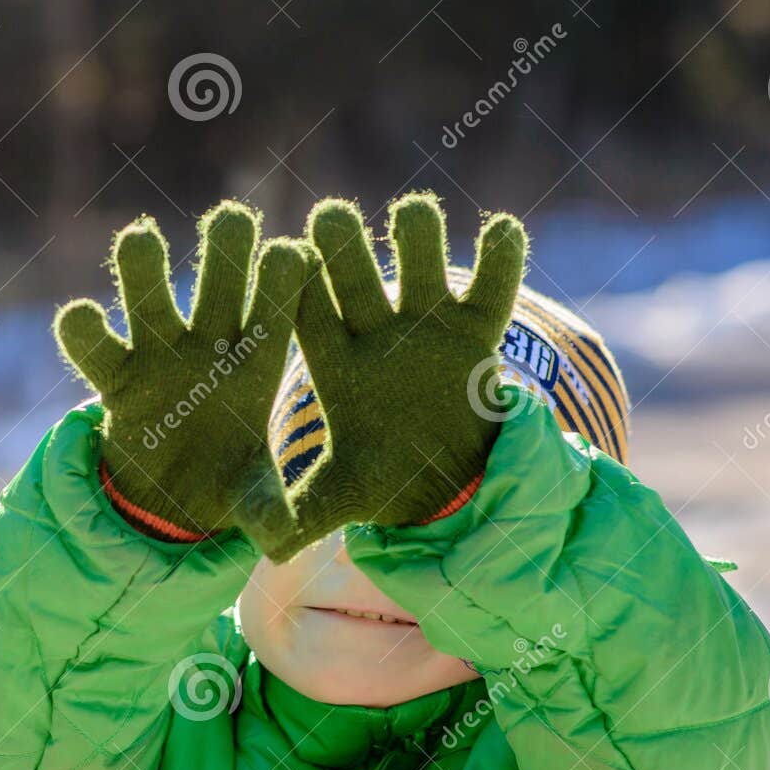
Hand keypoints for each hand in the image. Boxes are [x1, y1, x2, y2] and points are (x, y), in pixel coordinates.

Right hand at [54, 202, 308, 541]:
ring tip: (143, 240)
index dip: (284, 285)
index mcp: (260, 364)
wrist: (178, 496)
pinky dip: (82, 330)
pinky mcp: (114, 377)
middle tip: (232, 220)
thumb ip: (268, 509)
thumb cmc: (234, 481)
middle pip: (218, 282)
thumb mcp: (255, 499)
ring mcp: (159, 354)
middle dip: (224, 251)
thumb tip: (282, 546)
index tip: (292, 256)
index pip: (277, 313)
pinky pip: (91, 346)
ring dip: (145, 266)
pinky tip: (80, 320)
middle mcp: (209, 345)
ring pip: (150, 296)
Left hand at [273, 192, 526, 557]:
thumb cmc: (379, 479)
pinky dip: (501, 257)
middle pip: (353, 273)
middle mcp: (376, 330)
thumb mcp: (338, 497)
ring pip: (419, 262)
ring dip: (416, 235)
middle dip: (343, 244)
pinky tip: (499, 230)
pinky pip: (493, 286)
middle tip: (331, 217)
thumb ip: (301, 513)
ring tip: (412, 217)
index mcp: (331, 361)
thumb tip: (269, 551)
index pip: (306, 315)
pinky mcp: (478, 330)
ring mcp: (427, 324)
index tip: (283, 259)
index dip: (295, 288)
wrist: (442, 482)